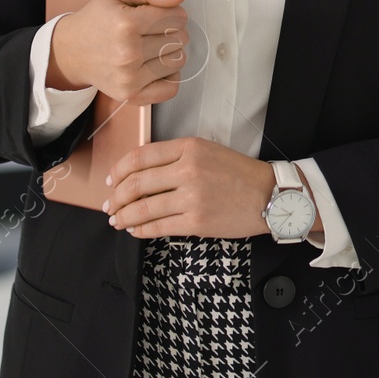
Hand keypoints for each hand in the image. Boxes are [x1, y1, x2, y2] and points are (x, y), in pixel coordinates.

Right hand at [47, 0, 188, 103]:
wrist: (70, 51)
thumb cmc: (97, 20)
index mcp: (125, 24)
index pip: (177, 17)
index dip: (174, 12)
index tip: (161, 14)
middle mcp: (127, 53)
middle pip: (180, 39)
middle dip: (172, 30)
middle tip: (152, 30)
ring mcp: (129, 78)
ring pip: (178, 61)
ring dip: (170, 52)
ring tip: (151, 46)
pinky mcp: (131, 95)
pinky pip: (171, 88)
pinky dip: (168, 76)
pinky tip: (153, 65)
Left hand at [104, 137, 275, 238]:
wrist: (270, 195)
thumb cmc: (239, 174)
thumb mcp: (208, 151)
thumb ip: (176, 157)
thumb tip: (140, 174)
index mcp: (189, 147)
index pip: (141, 157)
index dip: (119, 170)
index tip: (111, 180)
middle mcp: (188, 169)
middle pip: (136, 183)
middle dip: (116, 197)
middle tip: (109, 205)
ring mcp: (192, 197)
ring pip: (143, 208)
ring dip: (124, 216)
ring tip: (117, 220)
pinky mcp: (196, 221)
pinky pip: (158, 227)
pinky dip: (141, 230)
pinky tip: (135, 230)